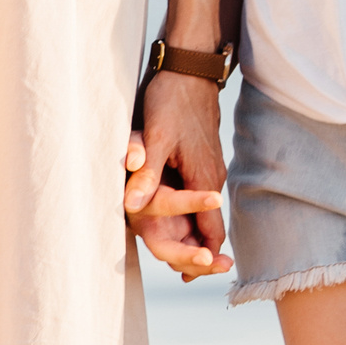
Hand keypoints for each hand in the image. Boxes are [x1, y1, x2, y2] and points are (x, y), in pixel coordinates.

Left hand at [122, 73, 229, 279]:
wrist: (191, 68)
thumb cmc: (172, 100)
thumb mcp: (157, 137)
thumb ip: (147, 173)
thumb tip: (134, 206)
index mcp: (204, 179)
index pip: (210, 230)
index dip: (202, 256)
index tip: (190, 276)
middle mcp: (211, 177)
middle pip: (210, 227)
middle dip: (199, 252)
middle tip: (185, 275)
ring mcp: (208, 168)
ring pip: (204, 212)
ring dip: (193, 234)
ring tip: (181, 258)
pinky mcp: (201, 158)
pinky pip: (198, 196)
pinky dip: (189, 214)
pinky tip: (174, 219)